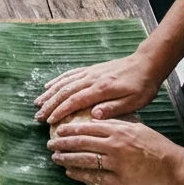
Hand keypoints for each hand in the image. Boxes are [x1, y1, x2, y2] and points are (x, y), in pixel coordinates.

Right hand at [35, 53, 163, 124]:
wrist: (145, 64)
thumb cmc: (142, 86)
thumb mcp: (135, 101)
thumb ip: (114, 108)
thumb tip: (94, 115)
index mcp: (101, 89)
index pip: (76, 100)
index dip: (61, 110)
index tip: (50, 120)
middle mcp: (91, 79)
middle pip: (65, 91)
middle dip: (50, 104)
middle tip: (37, 115)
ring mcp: (89, 73)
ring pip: (64, 82)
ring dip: (49, 93)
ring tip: (38, 102)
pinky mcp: (90, 69)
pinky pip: (69, 74)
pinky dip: (57, 80)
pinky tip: (49, 85)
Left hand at [48, 118, 183, 184]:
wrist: (174, 166)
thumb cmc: (156, 144)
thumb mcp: (135, 126)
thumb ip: (114, 122)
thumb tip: (94, 118)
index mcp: (116, 129)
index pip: (85, 127)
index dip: (69, 129)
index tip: (57, 130)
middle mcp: (113, 145)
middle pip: (80, 142)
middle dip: (62, 143)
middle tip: (50, 144)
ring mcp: (116, 163)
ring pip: (84, 159)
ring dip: (67, 159)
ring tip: (55, 158)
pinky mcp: (121, 179)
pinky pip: (96, 177)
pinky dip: (81, 175)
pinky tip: (70, 173)